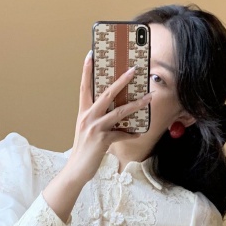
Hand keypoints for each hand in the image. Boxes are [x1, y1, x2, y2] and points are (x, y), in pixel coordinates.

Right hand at [64, 51, 152, 185]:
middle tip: (133, 70)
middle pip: (106, 94)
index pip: (84, 87)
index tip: (90, 54)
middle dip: (121, 81)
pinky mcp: (102, 140)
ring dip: (136, 104)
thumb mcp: (87, 131)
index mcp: (83, 112)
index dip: (87, 71)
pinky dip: (132, 134)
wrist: (76, 170)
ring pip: (119, 111)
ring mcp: (95, 128)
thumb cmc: (84, 150)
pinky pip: (122, 134)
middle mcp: (88, 117)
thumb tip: (116, 114)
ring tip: (148, 98)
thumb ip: (98, 120)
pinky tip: (139, 134)